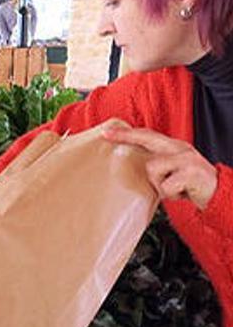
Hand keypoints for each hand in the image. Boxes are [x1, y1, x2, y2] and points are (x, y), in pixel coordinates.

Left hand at [103, 126, 217, 209]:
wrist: (220, 194)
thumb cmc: (191, 184)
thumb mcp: (173, 170)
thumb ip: (157, 164)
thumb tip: (131, 164)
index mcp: (173, 147)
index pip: (147, 135)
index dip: (126, 133)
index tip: (106, 131)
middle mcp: (179, 148)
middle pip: (147, 138)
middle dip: (126, 136)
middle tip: (107, 134)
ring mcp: (186, 159)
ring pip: (152, 169)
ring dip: (159, 185)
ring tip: (173, 188)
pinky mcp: (190, 173)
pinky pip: (166, 186)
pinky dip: (171, 194)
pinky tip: (182, 193)